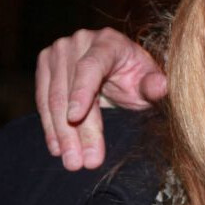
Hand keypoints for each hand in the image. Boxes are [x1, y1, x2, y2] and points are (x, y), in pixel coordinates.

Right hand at [35, 27, 167, 170]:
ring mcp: (59, 52)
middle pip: (69, 89)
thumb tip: (161, 86)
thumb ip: (154, 86)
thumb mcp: (150, 83)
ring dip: (61, 134)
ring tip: (72, 161)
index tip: (74, 117)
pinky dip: (50, 127)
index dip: (81, 91)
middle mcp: (80, 42)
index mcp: (108, 42)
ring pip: (53, 98)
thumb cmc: (137, 76)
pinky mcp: (46, 66)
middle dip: (75, 130)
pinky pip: (43, 100)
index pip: (90, 67)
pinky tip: (57, 148)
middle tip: (81, 162)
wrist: (120, 69)